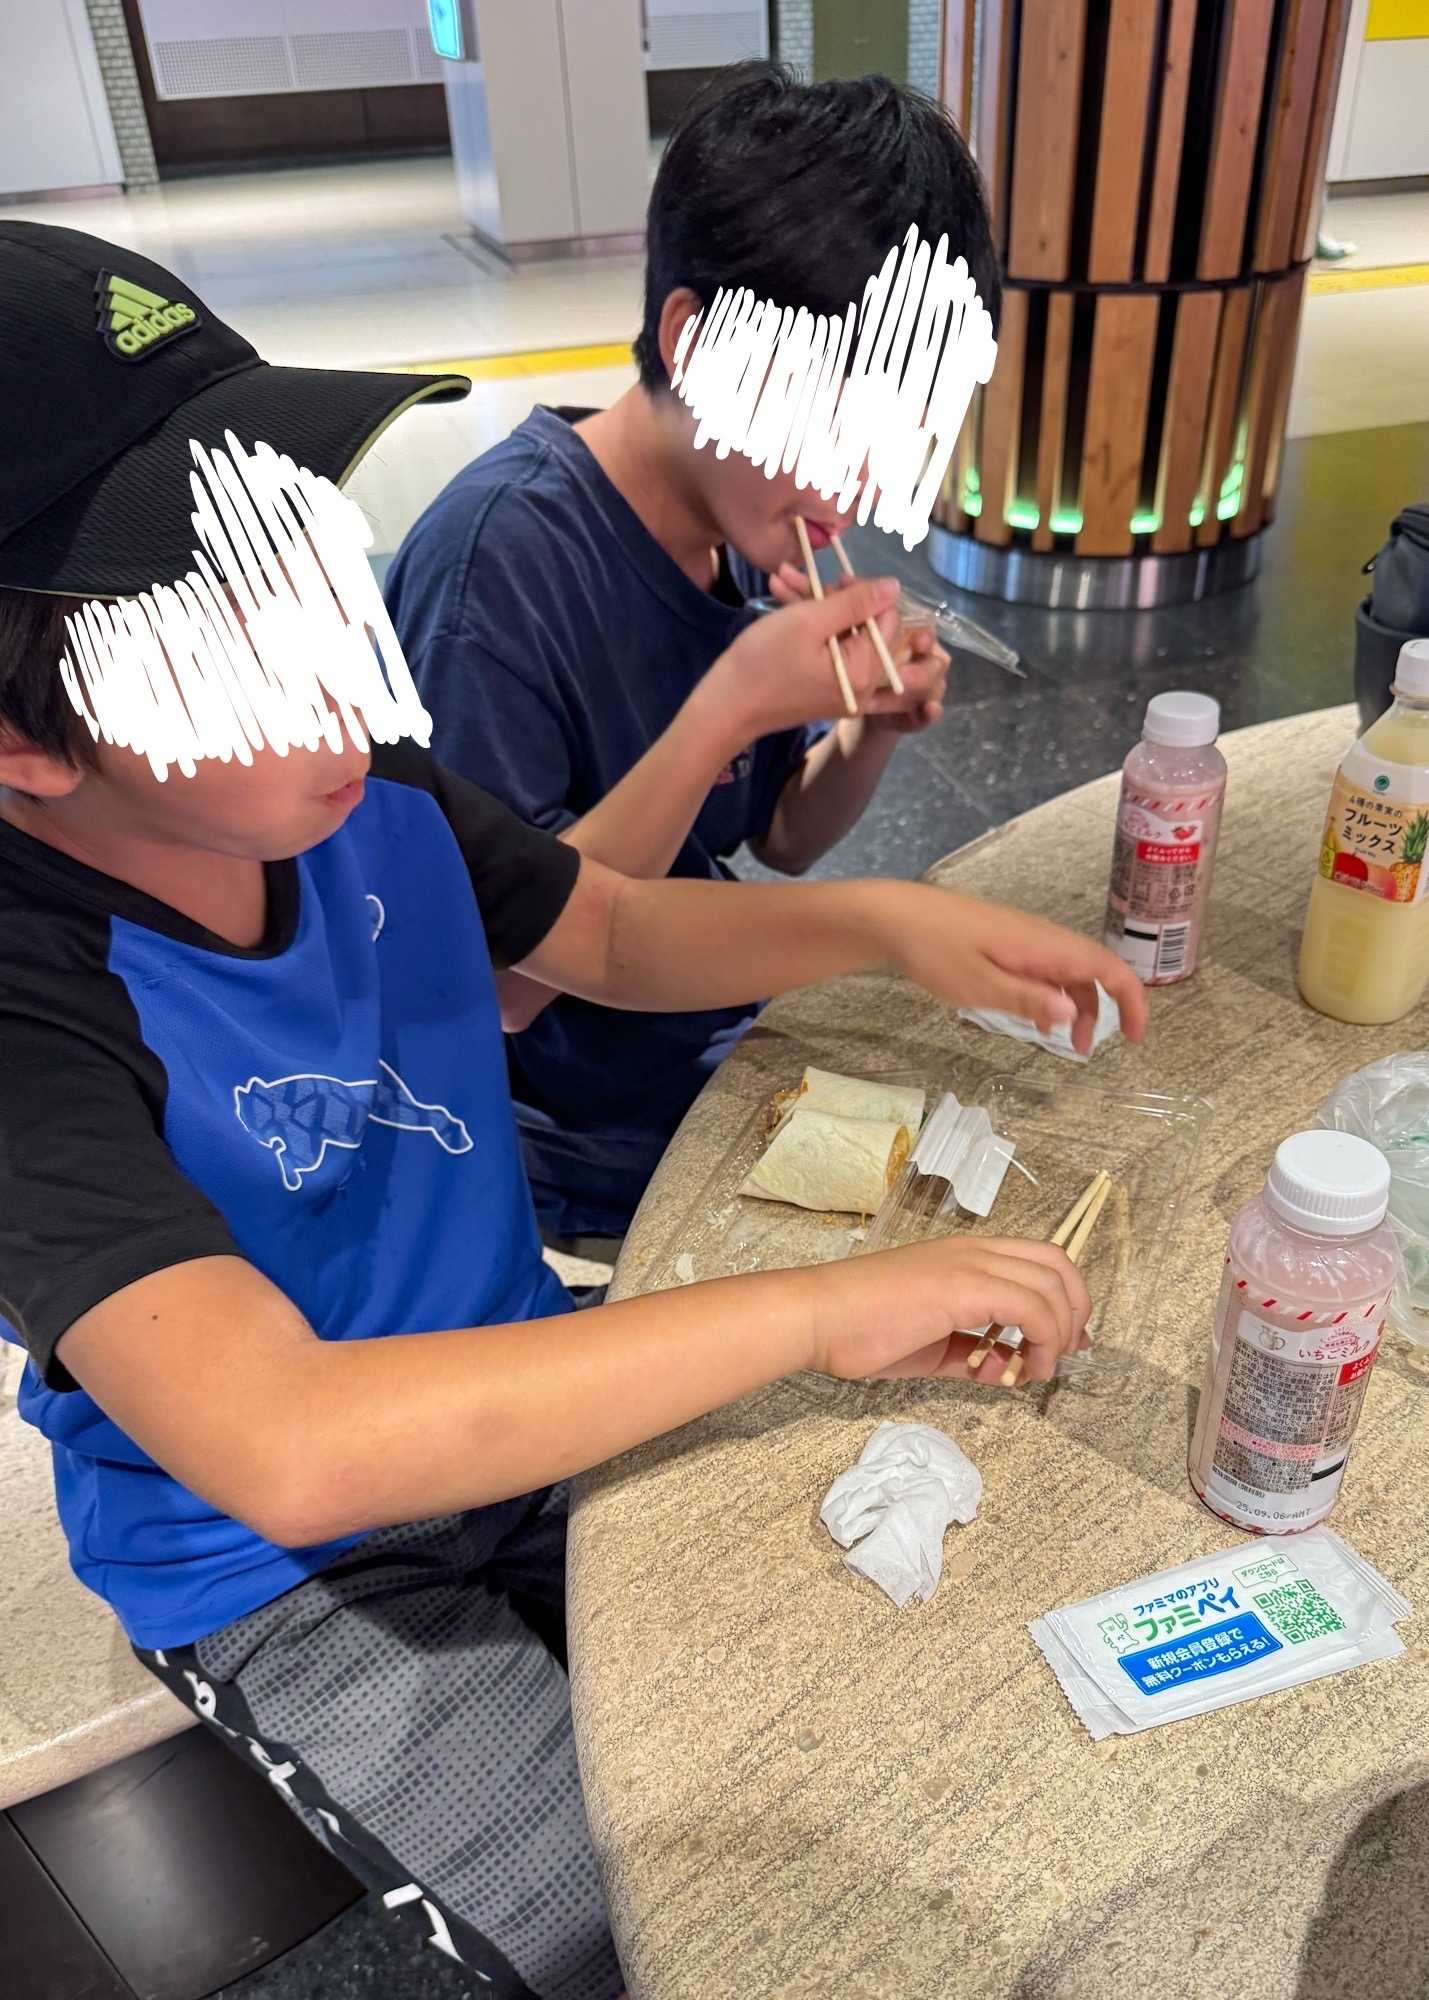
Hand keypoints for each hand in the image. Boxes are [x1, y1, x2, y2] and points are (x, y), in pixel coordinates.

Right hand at [699, 576, 925, 740]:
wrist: (726, 707)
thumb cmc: (763, 662)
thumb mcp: (809, 622)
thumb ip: (855, 603)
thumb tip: (895, 587)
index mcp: (865, 672)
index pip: (889, 620)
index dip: (866, 593)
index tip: (833, 582)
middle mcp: (864, 687)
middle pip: (868, 628)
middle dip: (838, 597)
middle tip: (803, 582)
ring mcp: (846, 692)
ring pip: (846, 635)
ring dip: (817, 605)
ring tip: (781, 580)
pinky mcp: (828, 691)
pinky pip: (832, 652)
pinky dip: (813, 628)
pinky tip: (783, 598)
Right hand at [808, 1236, 1091, 1386]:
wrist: (818, 1317)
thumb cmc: (860, 1330)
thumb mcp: (933, 1348)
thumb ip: (973, 1356)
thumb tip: (1007, 1370)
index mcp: (966, 1256)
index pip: (1041, 1259)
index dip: (1066, 1300)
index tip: (1065, 1343)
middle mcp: (974, 1250)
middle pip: (1059, 1265)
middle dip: (1076, 1313)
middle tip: (1063, 1355)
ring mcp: (969, 1263)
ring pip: (1052, 1284)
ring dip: (1060, 1333)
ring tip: (1038, 1368)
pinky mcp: (962, 1285)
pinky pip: (1030, 1306)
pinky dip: (1041, 1340)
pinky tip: (1021, 1369)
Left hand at [872, 882, 1149, 1054]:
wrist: (894, 915)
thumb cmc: (933, 949)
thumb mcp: (979, 986)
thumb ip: (1029, 1000)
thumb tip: (1076, 1016)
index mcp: (1044, 946)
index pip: (1109, 969)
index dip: (1132, 1002)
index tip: (1136, 1038)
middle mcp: (1043, 938)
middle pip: (1093, 972)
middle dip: (1104, 1011)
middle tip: (1088, 1052)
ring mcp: (1024, 938)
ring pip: (1068, 972)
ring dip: (1075, 1007)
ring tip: (1063, 1044)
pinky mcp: (1006, 942)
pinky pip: (1044, 969)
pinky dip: (1050, 996)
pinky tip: (1034, 1019)